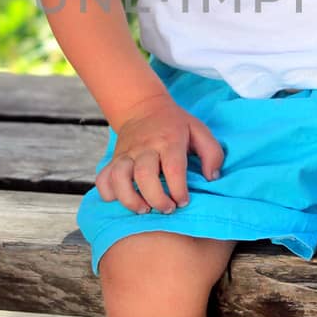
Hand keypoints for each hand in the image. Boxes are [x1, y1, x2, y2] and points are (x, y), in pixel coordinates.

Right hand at [95, 94, 224, 212]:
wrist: (143, 107)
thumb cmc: (175, 124)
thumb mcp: (199, 130)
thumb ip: (212, 153)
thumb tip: (212, 178)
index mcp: (169, 140)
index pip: (173, 168)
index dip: (179, 190)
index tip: (184, 201)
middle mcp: (145, 147)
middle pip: (145, 175)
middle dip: (157, 198)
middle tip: (168, 208)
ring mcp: (126, 154)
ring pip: (120, 178)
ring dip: (130, 199)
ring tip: (144, 209)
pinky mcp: (113, 160)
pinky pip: (103, 179)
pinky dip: (108, 193)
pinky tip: (121, 199)